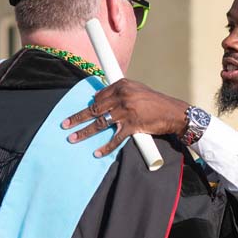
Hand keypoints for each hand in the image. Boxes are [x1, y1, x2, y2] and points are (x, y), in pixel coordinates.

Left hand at [62, 79, 189, 157]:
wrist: (173, 112)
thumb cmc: (155, 102)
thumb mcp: (137, 90)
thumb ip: (119, 93)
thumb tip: (99, 99)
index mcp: (122, 85)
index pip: (98, 96)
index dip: (88, 106)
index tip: (80, 114)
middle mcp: (122, 97)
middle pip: (95, 109)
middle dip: (78, 118)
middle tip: (64, 125)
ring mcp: (127, 112)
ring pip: (101, 123)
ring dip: (84, 132)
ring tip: (72, 138)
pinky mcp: (133, 126)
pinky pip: (115, 138)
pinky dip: (106, 147)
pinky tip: (97, 152)